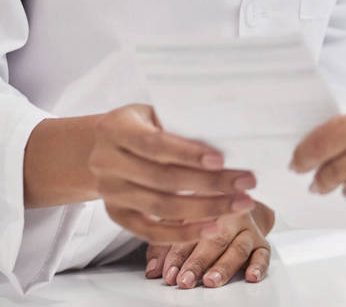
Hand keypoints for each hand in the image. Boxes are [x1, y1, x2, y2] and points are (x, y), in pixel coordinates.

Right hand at [86, 104, 256, 243]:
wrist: (98, 146)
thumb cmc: (141, 124)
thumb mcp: (152, 112)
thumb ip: (179, 123)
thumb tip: (230, 137)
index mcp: (117, 129)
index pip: (154, 144)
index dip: (188, 153)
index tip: (221, 160)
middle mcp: (108, 162)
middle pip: (164, 179)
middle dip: (210, 183)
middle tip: (247, 183)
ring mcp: (110, 192)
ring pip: (161, 207)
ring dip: (205, 209)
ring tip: (240, 205)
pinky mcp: (116, 214)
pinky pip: (150, 232)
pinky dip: (182, 233)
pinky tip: (213, 227)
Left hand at [145, 202, 273, 288]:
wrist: (237, 202)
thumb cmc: (202, 215)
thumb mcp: (178, 222)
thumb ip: (163, 245)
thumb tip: (152, 270)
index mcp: (207, 207)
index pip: (191, 232)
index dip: (178, 254)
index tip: (168, 273)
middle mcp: (230, 217)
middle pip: (215, 240)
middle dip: (198, 262)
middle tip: (185, 280)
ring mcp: (248, 229)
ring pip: (238, 248)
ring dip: (224, 266)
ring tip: (211, 280)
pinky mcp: (262, 242)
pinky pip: (264, 254)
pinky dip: (259, 266)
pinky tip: (251, 277)